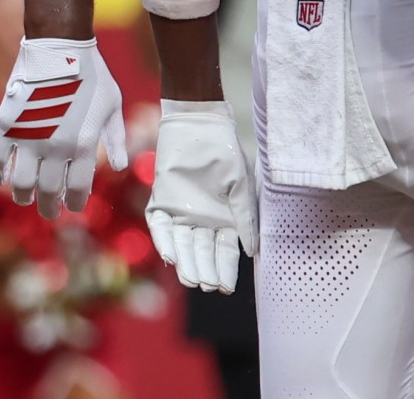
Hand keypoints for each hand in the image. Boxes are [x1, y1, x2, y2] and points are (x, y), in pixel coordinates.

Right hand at [0, 37, 129, 218]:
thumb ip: (115, 139)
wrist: (59, 48)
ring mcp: (28, 139)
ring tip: (27, 199)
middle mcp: (55, 148)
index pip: (79, 189)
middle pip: (49, 192)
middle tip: (50, 212)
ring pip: (21, 184)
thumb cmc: (92, 75)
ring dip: (24, 196)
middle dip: (50, 207)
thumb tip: (119, 167)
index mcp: (83, 145)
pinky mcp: (6, 127)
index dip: (76, 203)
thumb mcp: (112, 106)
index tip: (74, 207)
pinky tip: (4, 179)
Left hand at [146, 100, 259, 293]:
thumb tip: (253, 251)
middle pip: (203, 252)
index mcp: (224, 218)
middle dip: (206, 270)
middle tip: (209, 286)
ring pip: (182, 245)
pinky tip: (170, 257)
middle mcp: (202, 220)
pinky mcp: (161, 202)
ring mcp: (180, 213)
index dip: (227, 268)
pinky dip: (164, 242)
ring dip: (186, 262)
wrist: (200, 125)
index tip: (227, 288)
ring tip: (192, 279)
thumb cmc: (226, 153)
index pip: (225, 250)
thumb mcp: (242, 185)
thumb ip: (245, 217)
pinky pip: (161, 228)